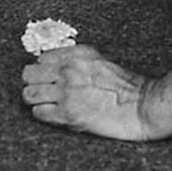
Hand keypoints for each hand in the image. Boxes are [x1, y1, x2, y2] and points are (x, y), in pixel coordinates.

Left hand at [21, 45, 152, 140]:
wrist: (143, 106)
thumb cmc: (128, 87)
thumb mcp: (101, 61)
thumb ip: (77, 61)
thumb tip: (56, 68)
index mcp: (77, 54)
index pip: (41, 58)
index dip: (44, 71)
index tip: (49, 78)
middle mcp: (68, 70)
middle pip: (28, 74)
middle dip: (34, 83)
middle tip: (44, 91)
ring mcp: (66, 92)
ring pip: (29, 94)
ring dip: (36, 100)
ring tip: (48, 104)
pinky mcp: (67, 113)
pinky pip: (38, 113)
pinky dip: (44, 115)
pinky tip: (56, 115)